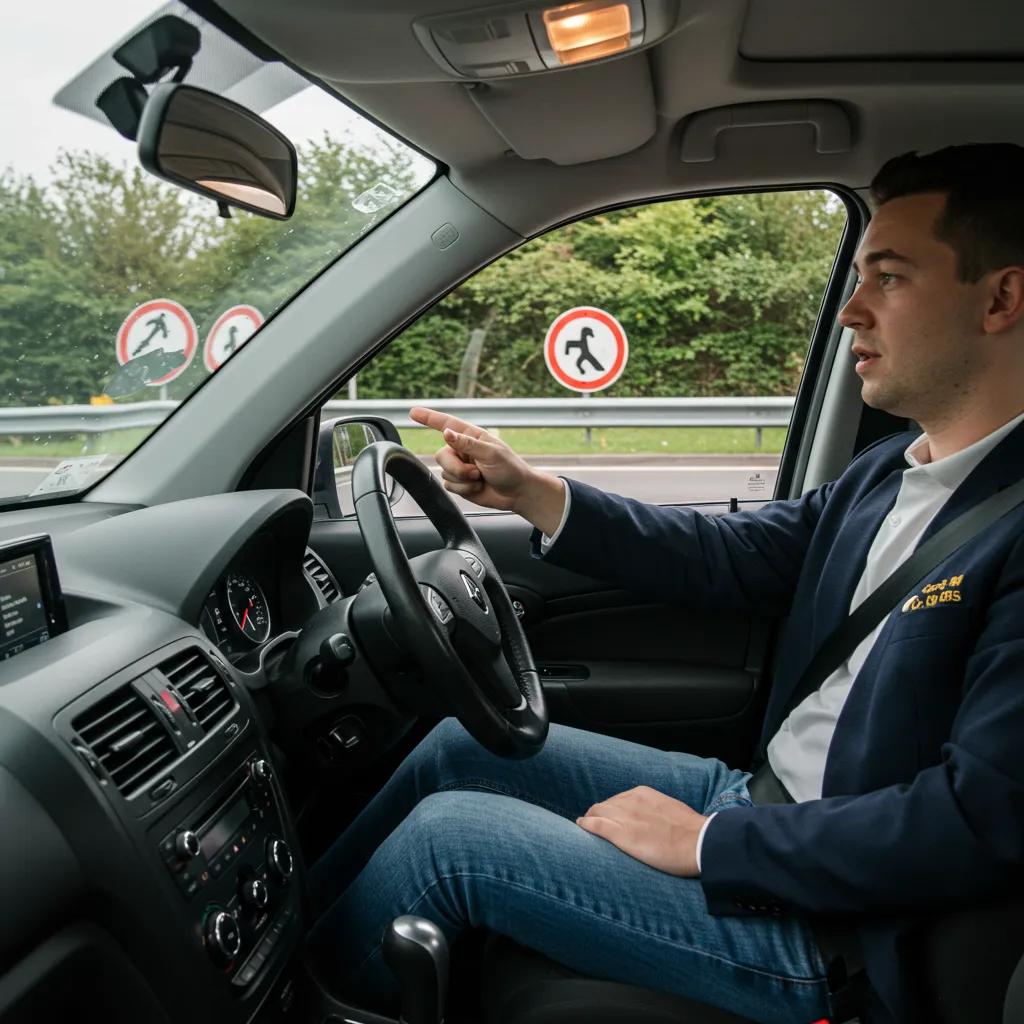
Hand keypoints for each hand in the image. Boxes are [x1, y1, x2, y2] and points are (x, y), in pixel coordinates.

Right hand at [408, 406, 565, 533]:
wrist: (517, 493)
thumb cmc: (510, 469)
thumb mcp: (491, 453)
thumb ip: (467, 444)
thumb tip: (447, 432)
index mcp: (471, 436)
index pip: (446, 424)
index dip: (429, 417)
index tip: (413, 412)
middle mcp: (462, 449)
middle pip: (441, 455)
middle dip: (457, 468)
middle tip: (477, 473)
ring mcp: (460, 466)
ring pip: (444, 472)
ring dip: (463, 480)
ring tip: (480, 479)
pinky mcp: (459, 483)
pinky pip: (448, 485)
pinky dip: (463, 489)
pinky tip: (477, 488)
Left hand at [576, 786, 707, 877]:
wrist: (698, 842)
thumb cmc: (692, 832)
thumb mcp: (672, 811)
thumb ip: (657, 812)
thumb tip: (656, 820)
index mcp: (644, 794)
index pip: (619, 799)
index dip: (612, 809)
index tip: (611, 816)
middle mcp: (631, 801)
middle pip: (605, 805)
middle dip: (599, 813)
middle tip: (594, 822)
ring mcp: (624, 817)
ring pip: (597, 812)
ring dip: (591, 818)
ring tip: (587, 825)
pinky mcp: (621, 834)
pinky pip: (595, 825)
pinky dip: (585, 824)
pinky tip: (581, 826)